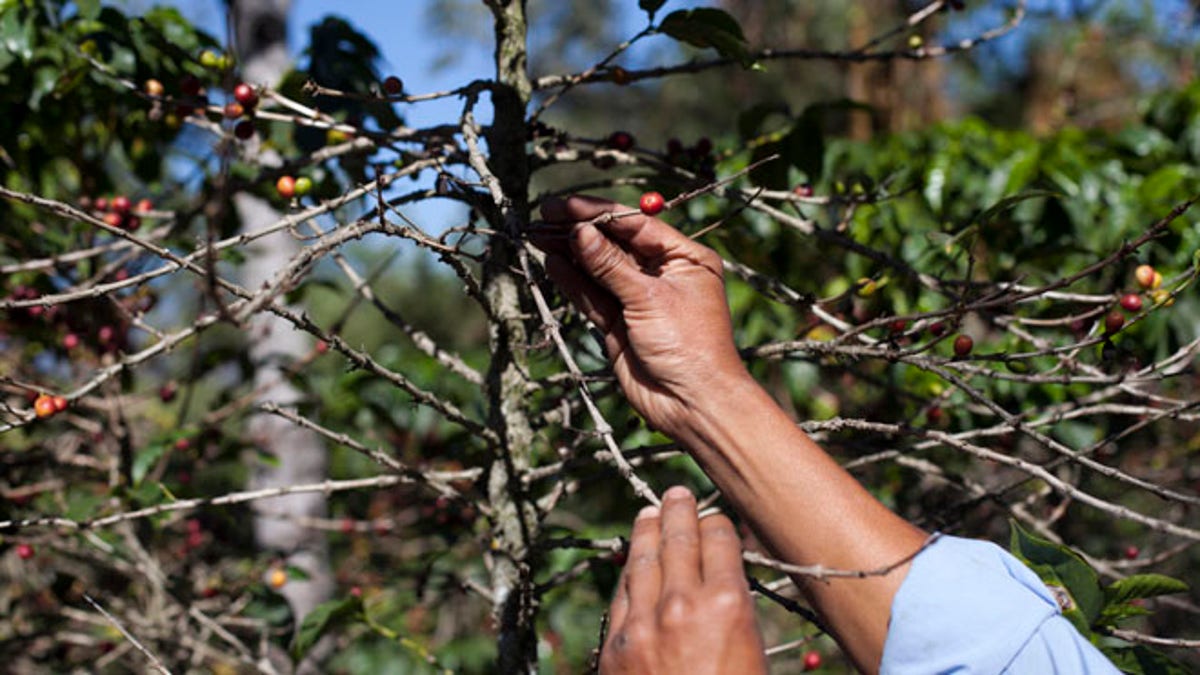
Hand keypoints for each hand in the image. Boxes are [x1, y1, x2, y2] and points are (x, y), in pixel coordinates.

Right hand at [536, 196, 747, 438]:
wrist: (693, 404)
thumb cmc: (689, 346)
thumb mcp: (649, 298)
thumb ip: (610, 265)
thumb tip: (580, 232)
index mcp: (683, 258)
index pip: (634, 225)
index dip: (597, 213)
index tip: (563, 205)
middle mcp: (662, 274)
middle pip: (614, 244)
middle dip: (579, 230)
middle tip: (543, 216)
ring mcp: (639, 300)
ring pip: (599, 269)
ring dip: (570, 252)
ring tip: (538, 234)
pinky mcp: (620, 324)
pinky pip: (592, 296)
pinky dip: (573, 280)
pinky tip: (552, 262)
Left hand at [600, 486, 766, 674]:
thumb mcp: (755, 653)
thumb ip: (736, 609)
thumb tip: (725, 580)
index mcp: (726, 604)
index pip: (719, 539)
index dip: (718, 524)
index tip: (716, 520)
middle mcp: (682, 604)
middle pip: (678, 540)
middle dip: (678, 511)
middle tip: (677, 494)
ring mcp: (643, 624)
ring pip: (643, 560)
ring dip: (647, 532)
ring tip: (649, 513)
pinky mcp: (615, 645)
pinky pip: (621, 595)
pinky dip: (628, 572)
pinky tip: (631, 562)